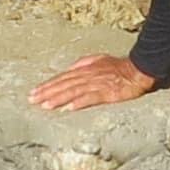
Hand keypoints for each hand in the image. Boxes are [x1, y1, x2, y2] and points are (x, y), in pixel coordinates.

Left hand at [30, 54, 158, 111]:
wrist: (138, 69)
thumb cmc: (118, 67)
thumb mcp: (98, 61)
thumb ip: (82, 64)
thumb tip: (69, 69)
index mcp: (84, 68)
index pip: (61, 78)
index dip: (47, 85)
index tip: (33, 92)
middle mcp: (87, 75)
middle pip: (63, 84)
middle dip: (46, 92)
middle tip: (32, 100)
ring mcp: (96, 84)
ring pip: (73, 91)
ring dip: (58, 98)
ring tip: (45, 105)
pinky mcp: (106, 92)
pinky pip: (90, 98)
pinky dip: (78, 103)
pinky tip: (68, 109)